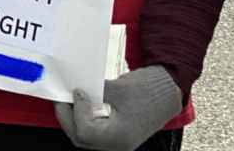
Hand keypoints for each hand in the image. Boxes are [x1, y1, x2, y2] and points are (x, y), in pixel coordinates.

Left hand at [55, 66, 182, 150]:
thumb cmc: (150, 89)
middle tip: (62, 98)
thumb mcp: (117, 89)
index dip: (76, 111)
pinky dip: (86, 121)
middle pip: (82, 139)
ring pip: (87, 138)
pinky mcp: (119, 137)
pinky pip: (95, 134)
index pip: (85, 131)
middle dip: (69, 117)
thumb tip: (72, 90)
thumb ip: (93, 92)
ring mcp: (119, 144)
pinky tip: (84, 106)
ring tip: (71, 101)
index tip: (75, 92)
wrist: (171, 91)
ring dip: (75, 120)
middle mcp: (119, 146)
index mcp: (120, 137)